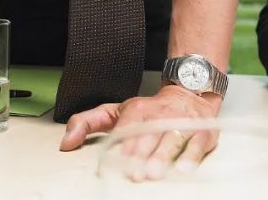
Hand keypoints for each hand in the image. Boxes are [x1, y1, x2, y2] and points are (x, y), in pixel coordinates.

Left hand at [60, 85, 219, 178]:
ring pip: (171, 140)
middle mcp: (159, 116)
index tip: (114, 162)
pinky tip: (183, 168)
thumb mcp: (117, 111)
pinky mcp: (202, 133)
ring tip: (154, 173)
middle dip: (141, 155)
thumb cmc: (150, 110)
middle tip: (134, 173)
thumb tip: (65, 143)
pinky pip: (197, 145)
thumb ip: (88, 123)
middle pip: (148, 137)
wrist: (189, 93)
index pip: (125, 129)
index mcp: (136, 110)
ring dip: (163, 157)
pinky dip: (191, 157)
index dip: (121, 146)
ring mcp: (181, 124)